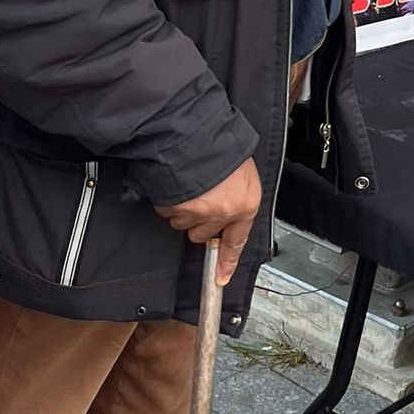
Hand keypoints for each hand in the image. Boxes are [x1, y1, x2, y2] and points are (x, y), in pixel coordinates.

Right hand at [156, 157, 261, 286]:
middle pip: (203, 234)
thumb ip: (235, 196)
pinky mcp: (175, 208)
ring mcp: (198, 212)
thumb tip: (228, 209)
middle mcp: (223, 212)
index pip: (237, 241)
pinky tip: (176, 184)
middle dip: (198, 219)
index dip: (227, 262)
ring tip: (189, 185)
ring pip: (183, 223)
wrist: (196, 135)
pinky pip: (167, 211)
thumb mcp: (241, 172)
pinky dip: (168, 201)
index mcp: (245, 203)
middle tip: (200, 196)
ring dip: (183, 208)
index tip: (221, 278)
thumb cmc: (221, 148)